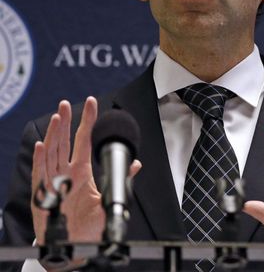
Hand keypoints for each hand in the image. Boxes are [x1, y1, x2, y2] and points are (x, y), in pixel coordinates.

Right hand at [31, 97, 141, 243]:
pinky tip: (41, 145)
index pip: (84, 140)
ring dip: (54, 135)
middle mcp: (66, 173)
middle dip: (66, 122)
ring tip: (58, 117)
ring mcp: (53, 182)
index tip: (92, 103)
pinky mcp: (42, 196)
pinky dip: (40, 160)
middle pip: (64, 142)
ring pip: (52, 153)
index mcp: (81, 171)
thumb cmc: (89, 226)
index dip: (87, 121)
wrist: (74, 248)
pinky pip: (39, 175)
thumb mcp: (109, 200)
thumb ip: (121, 179)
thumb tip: (136, 163)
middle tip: (65, 103)